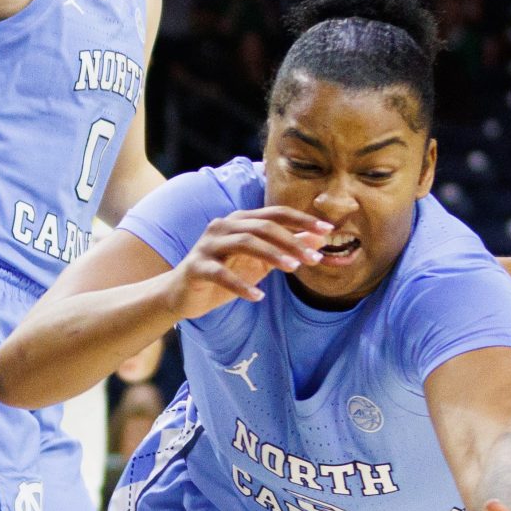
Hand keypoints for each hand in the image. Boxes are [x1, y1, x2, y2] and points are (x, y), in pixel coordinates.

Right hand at [164, 207, 331, 319]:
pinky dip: (241, 285)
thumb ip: (285, 248)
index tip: (329, 229)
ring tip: (294, 270)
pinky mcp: (197, 267)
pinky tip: (258, 296)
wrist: (181, 294)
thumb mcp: (259, 262)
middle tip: (314, 258)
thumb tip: (318, 238)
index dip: (302, 220)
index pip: (275, 214)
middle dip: (292, 241)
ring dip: (272, 255)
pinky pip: (221, 273)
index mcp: (240, 221)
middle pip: (263, 226)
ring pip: (245, 242)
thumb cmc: (223, 275)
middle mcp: (224, 226)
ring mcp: (208, 245)